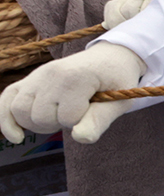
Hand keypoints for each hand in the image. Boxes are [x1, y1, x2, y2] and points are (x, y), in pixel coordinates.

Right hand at [0, 43, 145, 144]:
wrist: (111, 58)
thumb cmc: (117, 80)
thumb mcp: (120, 100)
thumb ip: (101, 120)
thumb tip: (80, 137)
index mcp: (76, 77)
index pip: (68, 117)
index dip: (83, 120)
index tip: (96, 107)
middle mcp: (51, 73)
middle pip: (39, 116)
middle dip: (59, 123)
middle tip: (79, 113)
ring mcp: (37, 75)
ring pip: (19, 111)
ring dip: (37, 123)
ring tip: (59, 116)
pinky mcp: (30, 80)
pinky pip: (6, 99)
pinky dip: (6, 120)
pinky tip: (18, 137)